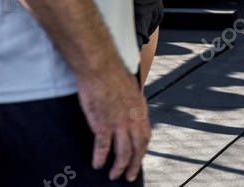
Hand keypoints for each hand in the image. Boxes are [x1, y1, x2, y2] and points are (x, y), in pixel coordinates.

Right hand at [76, 62, 150, 181]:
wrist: (100, 68)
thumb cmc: (113, 74)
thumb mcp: (131, 89)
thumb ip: (132, 103)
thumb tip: (131, 109)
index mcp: (140, 109)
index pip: (146, 135)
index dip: (143, 149)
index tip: (139, 157)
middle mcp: (133, 118)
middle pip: (138, 148)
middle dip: (134, 165)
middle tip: (130, 175)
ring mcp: (118, 123)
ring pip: (124, 152)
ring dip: (119, 167)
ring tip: (114, 175)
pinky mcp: (102, 124)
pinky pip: (103, 147)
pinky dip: (100, 158)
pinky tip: (98, 164)